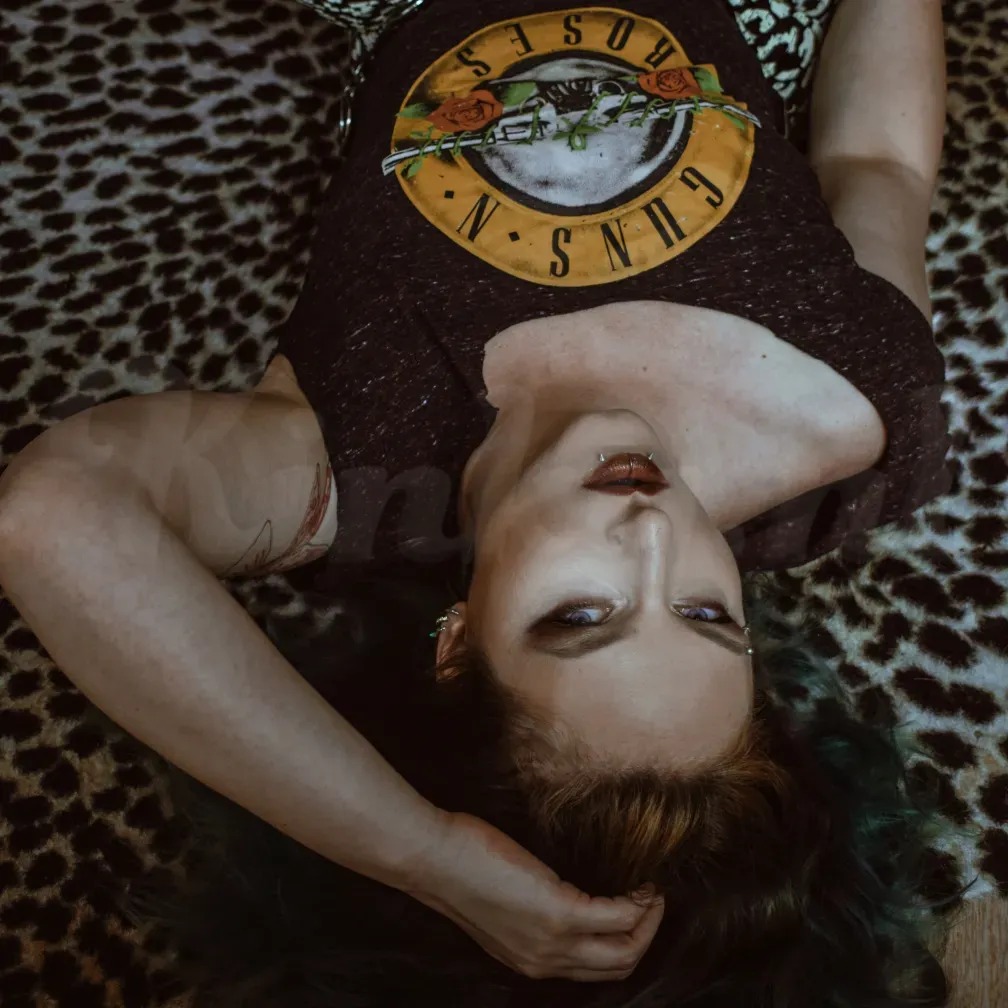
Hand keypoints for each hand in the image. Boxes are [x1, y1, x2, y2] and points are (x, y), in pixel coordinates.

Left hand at [404, 811, 664, 981]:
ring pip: (624, 949)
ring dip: (649, 922)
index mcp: (529, 960)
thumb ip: (528, 908)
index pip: (589, 971)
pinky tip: (642, 884)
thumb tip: (556, 885)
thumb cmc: (459, 865)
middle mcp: (544, 960)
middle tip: (654, 904)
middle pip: (616, 967)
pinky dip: (638, 902)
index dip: (620, 946)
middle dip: (644, 938)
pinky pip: (617, 916)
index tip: (634, 916)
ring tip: (654, 893)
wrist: (432, 859)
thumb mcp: (497, 904)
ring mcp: (552, 940)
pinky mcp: (559, 911)